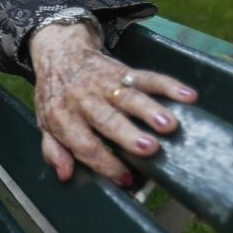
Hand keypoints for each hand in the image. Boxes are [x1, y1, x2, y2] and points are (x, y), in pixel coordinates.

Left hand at [29, 23, 197, 186]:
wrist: (59, 53)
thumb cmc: (56, 96)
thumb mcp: (45, 123)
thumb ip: (53, 150)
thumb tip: (64, 174)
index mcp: (62, 117)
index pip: (83, 144)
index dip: (104, 163)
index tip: (125, 179)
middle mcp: (83, 100)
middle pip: (106, 119)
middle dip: (128, 134)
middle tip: (149, 148)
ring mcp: (104, 84)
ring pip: (129, 97)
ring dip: (150, 110)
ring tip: (169, 125)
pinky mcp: (121, 71)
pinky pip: (146, 77)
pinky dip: (168, 85)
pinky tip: (187, 96)